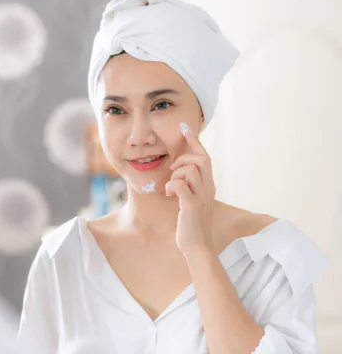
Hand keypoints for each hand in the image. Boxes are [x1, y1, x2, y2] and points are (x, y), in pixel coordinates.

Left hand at [166, 123, 215, 254]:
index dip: (195, 143)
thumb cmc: (191, 224)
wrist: (197, 246)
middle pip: (202, 159)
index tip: (185, 130)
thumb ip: (189, 186)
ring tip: (171, 186)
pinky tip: (169, 193)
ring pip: (191, 170)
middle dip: (184, 158)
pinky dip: (171, 185)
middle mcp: (208, 189)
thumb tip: (178, 172)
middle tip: (173, 169)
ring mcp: (202, 197)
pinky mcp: (192, 206)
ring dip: (176, 174)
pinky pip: (180, 185)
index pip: (205, 158)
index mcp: (208, 186)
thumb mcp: (191, 200)